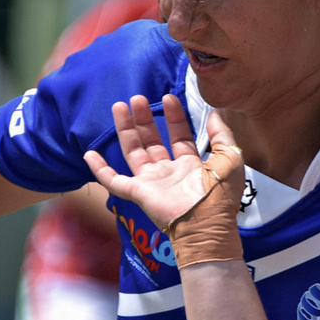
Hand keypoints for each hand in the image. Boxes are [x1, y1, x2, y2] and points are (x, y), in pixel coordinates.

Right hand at [83, 93, 236, 229]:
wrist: (206, 222)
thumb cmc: (220, 195)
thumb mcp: (230, 158)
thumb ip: (223, 135)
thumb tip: (216, 112)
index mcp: (191, 167)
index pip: (179, 137)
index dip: (174, 118)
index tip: (168, 97)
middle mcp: (169, 173)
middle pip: (152, 141)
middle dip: (144, 120)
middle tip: (137, 98)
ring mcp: (152, 183)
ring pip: (133, 152)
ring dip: (126, 130)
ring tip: (119, 106)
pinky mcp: (138, 193)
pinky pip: (114, 182)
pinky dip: (100, 170)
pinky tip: (90, 154)